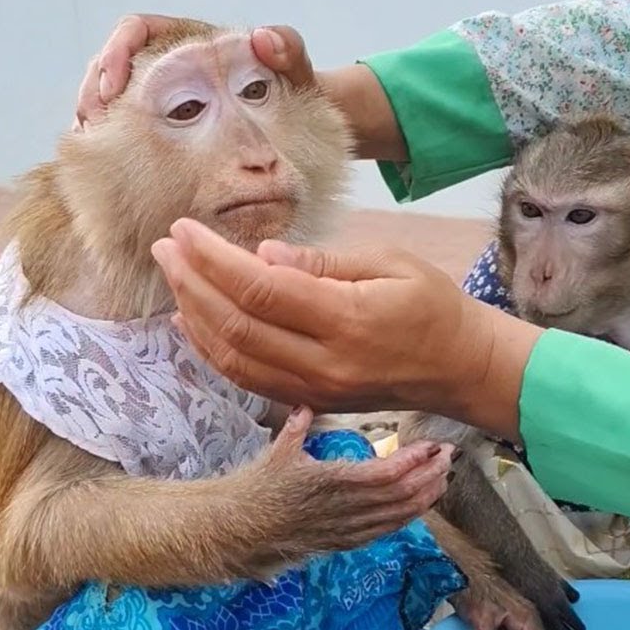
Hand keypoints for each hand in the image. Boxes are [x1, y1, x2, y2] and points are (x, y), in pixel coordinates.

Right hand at [71, 14, 405, 158]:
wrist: (302, 122)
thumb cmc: (294, 87)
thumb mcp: (295, 63)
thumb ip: (287, 46)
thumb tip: (261, 38)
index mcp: (188, 42)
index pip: (137, 31)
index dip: (116, 51)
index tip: (113, 83)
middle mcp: (168, 65)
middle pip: (111, 65)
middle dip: (93, 90)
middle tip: (91, 121)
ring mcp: (163, 97)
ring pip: (111, 98)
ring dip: (96, 118)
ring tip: (92, 141)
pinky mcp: (165, 127)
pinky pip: (128, 129)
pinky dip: (113, 141)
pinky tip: (110, 162)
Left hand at [150, 219, 540, 438]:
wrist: (464, 368)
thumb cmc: (435, 306)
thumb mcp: (393, 263)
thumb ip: (325, 262)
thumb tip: (263, 254)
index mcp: (348, 320)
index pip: (261, 290)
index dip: (215, 260)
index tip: (186, 229)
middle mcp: (326, 362)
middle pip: (237, 326)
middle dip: (192, 284)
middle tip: (166, 247)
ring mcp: (317, 389)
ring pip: (234, 359)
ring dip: (194, 317)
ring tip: (174, 277)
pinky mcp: (313, 401)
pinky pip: (248, 379)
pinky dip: (214, 351)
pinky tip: (195, 322)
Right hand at [255, 406, 453, 554]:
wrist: (237, 530)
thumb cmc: (256, 488)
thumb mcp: (277, 452)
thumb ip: (297, 427)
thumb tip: (305, 404)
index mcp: (330, 481)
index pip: (385, 474)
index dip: (413, 461)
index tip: (432, 445)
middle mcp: (343, 508)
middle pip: (401, 495)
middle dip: (430, 475)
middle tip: (450, 456)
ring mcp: (346, 528)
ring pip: (398, 516)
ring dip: (426, 496)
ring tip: (445, 477)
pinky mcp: (344, 542)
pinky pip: (385, 531)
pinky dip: (408, 517)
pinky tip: (422, 504)